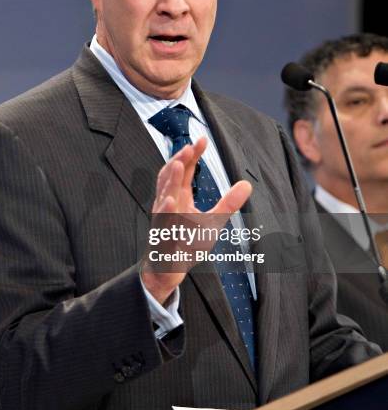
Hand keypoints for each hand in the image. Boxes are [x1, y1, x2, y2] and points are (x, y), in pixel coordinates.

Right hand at [141, 138, 251, 303]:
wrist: (166, 269)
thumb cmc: (186, 243)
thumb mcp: (213, 221)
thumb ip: (228, 203)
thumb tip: (247, 184)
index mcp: (179, 197)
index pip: (184, 171)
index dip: (191, 155)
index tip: (202, 140)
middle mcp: (168, 205)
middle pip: (171, 178)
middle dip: (179, 161)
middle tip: (190, 146)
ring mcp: (163, 221)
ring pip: (164, 197)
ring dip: (170, 181)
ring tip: (178, 164)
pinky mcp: (162, 238)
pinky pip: (163, 224)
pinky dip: (166, 212)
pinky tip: (172, 201)